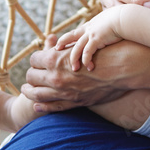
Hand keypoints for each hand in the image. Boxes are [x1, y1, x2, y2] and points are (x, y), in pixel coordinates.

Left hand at [22, 34, 143, 112]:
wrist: (123, 66)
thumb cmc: (103, 50)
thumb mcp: (81, 43)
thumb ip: (65, 46)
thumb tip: (54, 45)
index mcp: (55, 58)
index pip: (34, 59)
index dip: (35, 60)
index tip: (36, 63)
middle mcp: (56, 75)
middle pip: (32, 76)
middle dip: (30, 76)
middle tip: (30, 77)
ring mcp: (65, 90)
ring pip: (38, 93)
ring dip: (30, 92)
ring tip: (26, 90)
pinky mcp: (75, 101)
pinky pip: (53, 106)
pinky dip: (43, 107)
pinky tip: (36, 106)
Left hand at [56, 8, 123, 70]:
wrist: (126, 17)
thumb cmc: (122, 19)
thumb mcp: (109, 22)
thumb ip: (105, 28)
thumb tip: (107, 31)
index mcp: (90, 25)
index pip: (75, 32)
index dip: (66, 38)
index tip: (59, 44)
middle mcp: (88, 29)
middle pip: (70, 37)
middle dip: (62, 44)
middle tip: (56, 51)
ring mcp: (91, 34)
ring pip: (77, 48)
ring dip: (74, 59)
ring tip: (74, 69)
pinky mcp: (97, 39)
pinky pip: (88, 51)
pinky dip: (86, 59)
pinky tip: (88, 67)